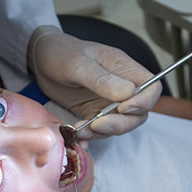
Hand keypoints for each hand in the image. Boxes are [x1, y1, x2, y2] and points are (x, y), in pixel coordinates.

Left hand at [29, 26, 161, 138]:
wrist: (39, 59)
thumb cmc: (60, 53)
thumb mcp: (78, 64)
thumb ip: (102, 79)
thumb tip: (128, 93)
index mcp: (124, 69)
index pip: (151, 88)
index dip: (144, 102)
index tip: (122, 108)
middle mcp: (121, 87)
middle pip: (138, 114)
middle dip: (120, 124)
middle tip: (96, 125)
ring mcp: (108, 103)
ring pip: (120, 126)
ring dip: (102, 134)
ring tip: (80, 130)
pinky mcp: (93, 114)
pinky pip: (99, 132)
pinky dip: (90, 139)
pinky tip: (76, 138)